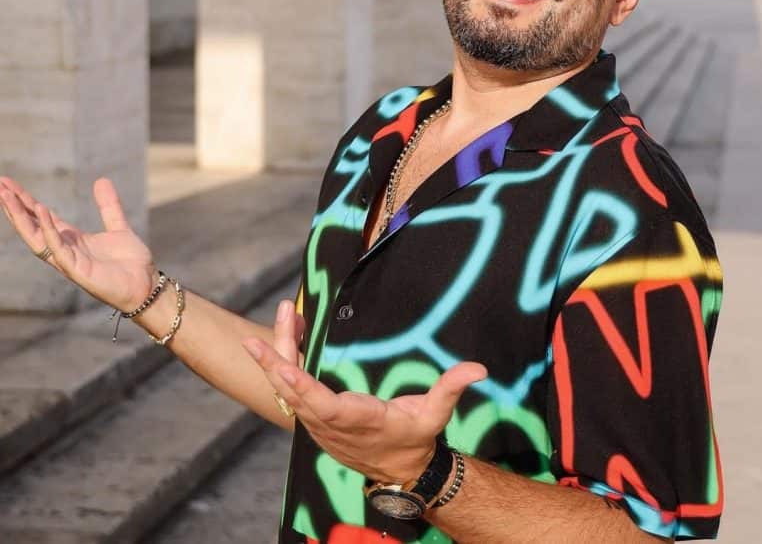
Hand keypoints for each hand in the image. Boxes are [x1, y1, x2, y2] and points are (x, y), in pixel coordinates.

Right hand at [0, 176, 156, 312]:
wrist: (146, 285)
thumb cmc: (131, 263)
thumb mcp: (118, 227)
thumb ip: (108, 206)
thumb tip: (101, 180)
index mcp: (72, 240)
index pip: (42, 218)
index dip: (26, 202)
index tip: (9, 184)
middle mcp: (65, 250)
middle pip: (32, 226)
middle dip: (15, 207)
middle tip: (0, 185)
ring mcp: (68, 261)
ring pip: (36, 238)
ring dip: (21, 218)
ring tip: (7, 196)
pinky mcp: (77, 270)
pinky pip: (58, 248)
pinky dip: (49, 230)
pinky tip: (41, 210)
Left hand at [243, 301, 486, 483]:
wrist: (399, 471)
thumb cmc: (415, 438)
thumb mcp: (435, 414)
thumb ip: (451, 389)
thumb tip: (478, 368)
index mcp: (357, 419)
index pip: (323, 405)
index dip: (301, 386)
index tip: (283, 367)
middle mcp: (329, 424)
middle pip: (293, 395)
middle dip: (274, 364)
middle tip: (255, 337)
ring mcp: (317, 424)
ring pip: (287, 391)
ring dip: (276, 358)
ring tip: (278, 319)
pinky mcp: (314, 419)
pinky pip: (291, 391)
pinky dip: (284, 365)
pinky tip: (286, 336)